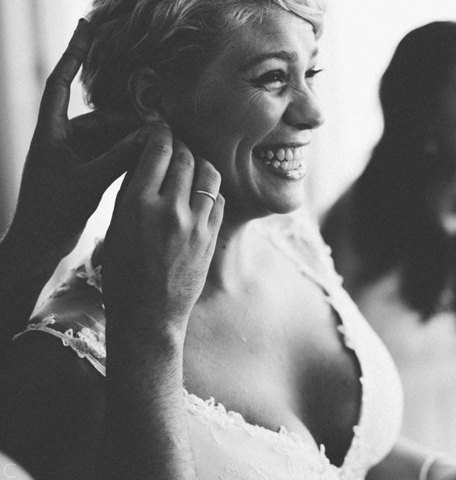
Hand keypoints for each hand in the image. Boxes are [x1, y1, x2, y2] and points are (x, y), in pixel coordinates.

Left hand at [4, 19, 142, 263]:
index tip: (87, 29)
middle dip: (127, 120)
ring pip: (107, 137)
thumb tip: (149, 138)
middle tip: (158, 124)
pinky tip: (147, 159)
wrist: (38, 245)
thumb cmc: (51, 212)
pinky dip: (127, 155)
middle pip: (98, 118)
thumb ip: (118, 158)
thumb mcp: (88, 182)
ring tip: (157, 144)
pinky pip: (109, 155)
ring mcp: (71, 156)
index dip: (74, 54)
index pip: (60, 84)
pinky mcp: (82, 172)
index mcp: (50, 133)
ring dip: (130, 140)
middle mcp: (60, 140)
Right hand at [102, 126, 223, 336]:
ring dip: (201, 164)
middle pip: (186, 157)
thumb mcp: (116, 226)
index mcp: (138, 204)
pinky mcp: (212, 237)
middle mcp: (170, 210)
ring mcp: (196, 224)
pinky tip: (200, 193)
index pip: (158, 150)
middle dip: (181, 145)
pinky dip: (210, 190)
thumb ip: (132, 190)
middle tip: (176, 144)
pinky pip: (218, 199)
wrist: (149, 314)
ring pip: (208, 174)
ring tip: (191, 165)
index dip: (161, 134)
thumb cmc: (123, 273)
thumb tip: (148, 158)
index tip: (160, 130)